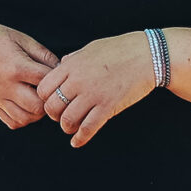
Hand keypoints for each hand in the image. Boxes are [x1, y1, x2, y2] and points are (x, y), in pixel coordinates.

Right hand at [0, 20, 58, 129]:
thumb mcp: (24, 39)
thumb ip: (44, 55)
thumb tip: (62, 69)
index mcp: (16, 67)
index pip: (45, 82)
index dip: (57, 79)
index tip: (60, 75)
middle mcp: (6, 86)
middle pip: (37, 106)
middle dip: (48, 101)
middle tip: (52, 91)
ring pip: (25, 118)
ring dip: (37, 112)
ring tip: (39, 99)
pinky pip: (12, 122)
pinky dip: (23, 118)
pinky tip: (27, 106)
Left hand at [36, 32, 155, 146]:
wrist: (147, 55)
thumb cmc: (119, 49)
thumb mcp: (90, 48)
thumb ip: (73, 59)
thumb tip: (61, 64)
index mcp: (71, 65)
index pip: (43, 88)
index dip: (45, 98)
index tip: (52, 100)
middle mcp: (78, 81)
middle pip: (52, 106)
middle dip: (54, 114)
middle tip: (60, 115)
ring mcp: (93, 95)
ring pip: (67, 120)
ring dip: (66, 127)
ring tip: (70, 127)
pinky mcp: (108, 107)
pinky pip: (88, 128)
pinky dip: (80, 138)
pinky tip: (77, 142)